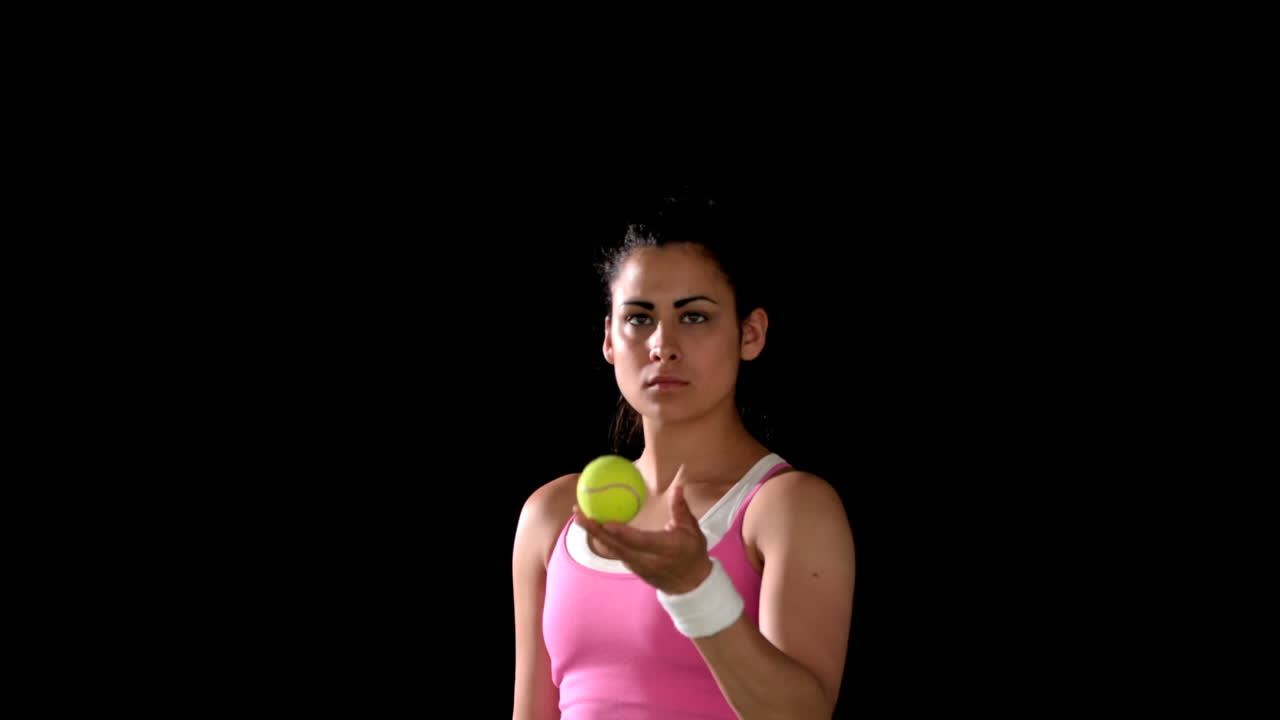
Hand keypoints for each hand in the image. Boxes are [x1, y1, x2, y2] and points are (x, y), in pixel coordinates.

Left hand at [574, 464, 713, 594]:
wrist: (690, 585)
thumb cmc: (692, 554)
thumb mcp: (692, 531)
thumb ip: (681, 509)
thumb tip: (678, 487)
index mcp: (664, 549)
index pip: (640, 542)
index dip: (623, 533)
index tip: (607, 522)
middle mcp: (646, 559)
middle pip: (616, 545)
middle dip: (595, 530)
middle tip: (579, 512)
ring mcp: (636, 565)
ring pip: (611, 549)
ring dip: (594, 533)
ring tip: (579, 515)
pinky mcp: (631, 566)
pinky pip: (613, 551)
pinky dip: (601, 538)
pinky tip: (591, 525)